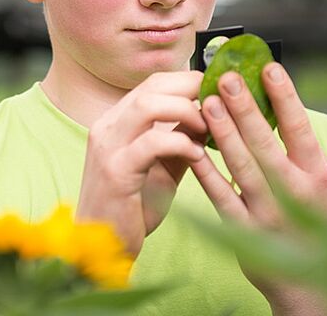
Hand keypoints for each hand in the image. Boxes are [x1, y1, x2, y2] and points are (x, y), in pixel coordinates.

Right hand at [76, 71, 207, 255]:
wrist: (105, 245)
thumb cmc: (133, 206)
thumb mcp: (162, 165)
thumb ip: (180, 138)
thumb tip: (211, 115)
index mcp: (117, 121)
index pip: (154, 83)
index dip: (189, 81)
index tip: (219, 93)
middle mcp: (108, 126)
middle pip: (153, 86)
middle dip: (193, 90)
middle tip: (222, 107)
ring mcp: (108, 146)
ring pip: (148, 105)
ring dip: (187, 112)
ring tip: (208, 130)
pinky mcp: (115, 171)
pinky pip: (151, 143)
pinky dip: (180, 144)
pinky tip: (198, 157)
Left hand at [189, 62, 326, 314]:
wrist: (309, 282)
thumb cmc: (311, 217)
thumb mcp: (318, 180)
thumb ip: (299, 146)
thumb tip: (274, 97)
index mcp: (318, 175)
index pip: (300, 128)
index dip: (285, 97)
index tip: (268, 67)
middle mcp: (297, 192)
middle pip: (266, 143)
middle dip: (245, 108)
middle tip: (224, 77)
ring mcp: (269, 213)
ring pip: (242, 166)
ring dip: (223, 133)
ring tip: (207, 102)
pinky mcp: (244, 232)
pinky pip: (221, 196)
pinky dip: (207, 171)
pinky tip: (192, 147)